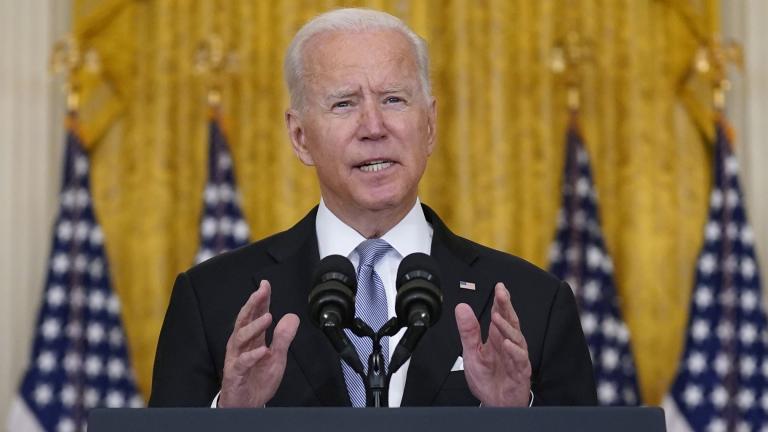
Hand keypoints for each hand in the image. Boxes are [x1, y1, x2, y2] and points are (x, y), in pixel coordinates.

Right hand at [219, 280, 299, 406]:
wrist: (247, 405)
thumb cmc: (258, 379)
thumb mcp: (277, 357)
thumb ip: (283, 337)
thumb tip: (292, 316)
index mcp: (252, 339)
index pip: (256, 315)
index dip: (261, 299)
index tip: (266, 284)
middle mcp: (241, 345)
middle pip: (244, 320)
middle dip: (252, 304)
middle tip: (261, 292)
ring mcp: (236, 358)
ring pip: (240, 337)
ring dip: (254, 326)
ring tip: (268, 317)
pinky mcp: (235, 374)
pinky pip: (242, 363)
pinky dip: (252, 356)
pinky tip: (263, 350)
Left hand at [455, 282, 530, 406]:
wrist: (493, 402)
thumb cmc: (486, 379)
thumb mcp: (471, 352)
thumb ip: (468, 331)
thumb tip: (462, 308)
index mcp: (496, 338)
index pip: (500, 315)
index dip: (500, 301)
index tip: (499, 287)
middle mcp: (508, 345)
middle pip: (510, 322)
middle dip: (506, 306)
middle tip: (502, 293)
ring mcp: (515, 357)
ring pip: (516, 338)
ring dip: (507, 327)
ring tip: (498, 317)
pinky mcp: (520, 371)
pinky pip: (519, 359)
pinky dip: (514, 351)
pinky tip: (507, 344)